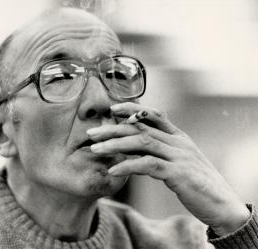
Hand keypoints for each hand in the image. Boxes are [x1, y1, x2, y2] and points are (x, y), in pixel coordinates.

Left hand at [87, 102, 249, 235]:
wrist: (222, 202)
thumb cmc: (197, 181)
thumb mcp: (179, 160)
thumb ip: (160, 150)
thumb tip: (134, 147)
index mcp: (178, 136)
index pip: (153, 114)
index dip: (132, 109)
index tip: (112, 110)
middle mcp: (178, 142)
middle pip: (140, 128)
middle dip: (113, 129)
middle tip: (92, 133)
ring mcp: (179, 156)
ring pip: (142, 142)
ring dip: (115, 145)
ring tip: (95, 149)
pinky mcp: (178, 174)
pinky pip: (148, 165)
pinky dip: (128, 166)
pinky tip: (112, 171)